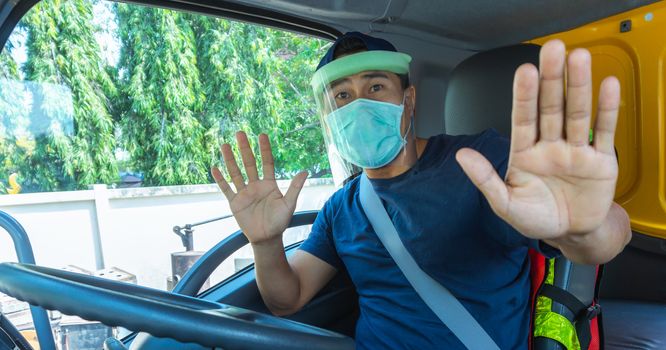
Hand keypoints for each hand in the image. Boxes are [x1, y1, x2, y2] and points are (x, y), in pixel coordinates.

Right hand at [211, 131, 307, 243]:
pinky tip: (215, 168)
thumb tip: (305, 172)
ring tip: (225, 145)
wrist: (267, 238)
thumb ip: (295, 188)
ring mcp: (244, 193)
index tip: (261, 135)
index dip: (264, 149)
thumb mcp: (289, 204)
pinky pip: (227, 189)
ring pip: (236, 173)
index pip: (266, 162)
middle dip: (244, 148)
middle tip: (240, 133)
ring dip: (230, 159)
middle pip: (249, 163)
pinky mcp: (235, 202)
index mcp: (269, 184)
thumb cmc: (280, 221)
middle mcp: (256, 185)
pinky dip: (221, 179)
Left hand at [456, 40, 620, 239]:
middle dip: (552, 79)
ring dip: (578, 86)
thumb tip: (461, 156)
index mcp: (524, 152)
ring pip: (577, 113)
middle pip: (551, 107)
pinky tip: (608, 85)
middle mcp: (550, 145)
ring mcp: (575, 150)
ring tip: (579, 58)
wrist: (569, 234)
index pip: (523, 118)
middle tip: (554, 49)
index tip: (524, 70)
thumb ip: (485, 179)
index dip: (524, 94)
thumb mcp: (504, 203)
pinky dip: (607, 109)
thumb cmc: (534, 218)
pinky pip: (604, 131)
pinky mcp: (600, 160)